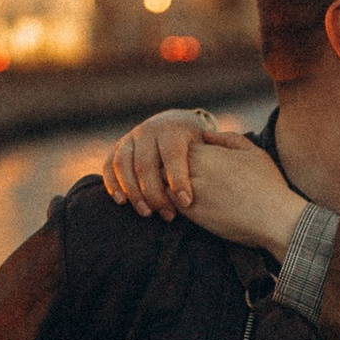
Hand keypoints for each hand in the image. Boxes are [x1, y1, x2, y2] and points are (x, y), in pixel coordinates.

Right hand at [101, 108, 237, 217]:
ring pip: (125, 165)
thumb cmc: (198, 144)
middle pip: (146, 163)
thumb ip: (216, 155)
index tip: (186, 202)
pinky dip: (113, 183)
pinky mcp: (119, 147)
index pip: (172, 155)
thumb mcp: (210, 144)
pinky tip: (122, 201)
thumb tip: (229, 170)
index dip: (178, 179)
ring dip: (134, 191)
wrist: (176, 124)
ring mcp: (131, 138)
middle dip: (156, 193)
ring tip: (147, 213)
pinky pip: (110, 165)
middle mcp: (150, 130)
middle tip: (168, 215)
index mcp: (174, 129)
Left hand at [177, 135, 307, 255]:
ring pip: (164, 185)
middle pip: (165, 165)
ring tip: (184, 193)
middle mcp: (195, 170)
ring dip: (169, 188)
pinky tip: (190, 207)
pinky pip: (171, 205)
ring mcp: (191, 192)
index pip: (177, 147)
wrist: (274, 218)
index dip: (181, 154)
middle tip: (182, 180)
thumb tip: (205, 134)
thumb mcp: (253, 152)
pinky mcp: (192, 214)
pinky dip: (174, 204)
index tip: (191, 163)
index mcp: (207, 152)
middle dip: (170, 171)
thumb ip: (227, 139)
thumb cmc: (267, 184)